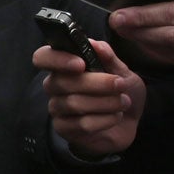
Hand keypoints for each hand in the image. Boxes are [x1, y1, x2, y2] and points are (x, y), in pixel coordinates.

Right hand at [36, 39, 143, 155]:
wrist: (131, 121)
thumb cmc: (121, 92)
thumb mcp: (122, 71)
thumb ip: (108, 58)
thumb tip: (94, 44)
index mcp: (64, 66)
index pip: (42, 57)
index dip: (57, 59)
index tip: (81, 64)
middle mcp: (55, 86)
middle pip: (62, 82)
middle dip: (96, 83)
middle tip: (119, 84)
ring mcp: (57, 108)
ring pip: (74, 104)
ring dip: (105, 102)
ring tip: (123, 101)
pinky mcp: (64, 129)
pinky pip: (81, 124)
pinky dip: (105, 119)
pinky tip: (116, 116)